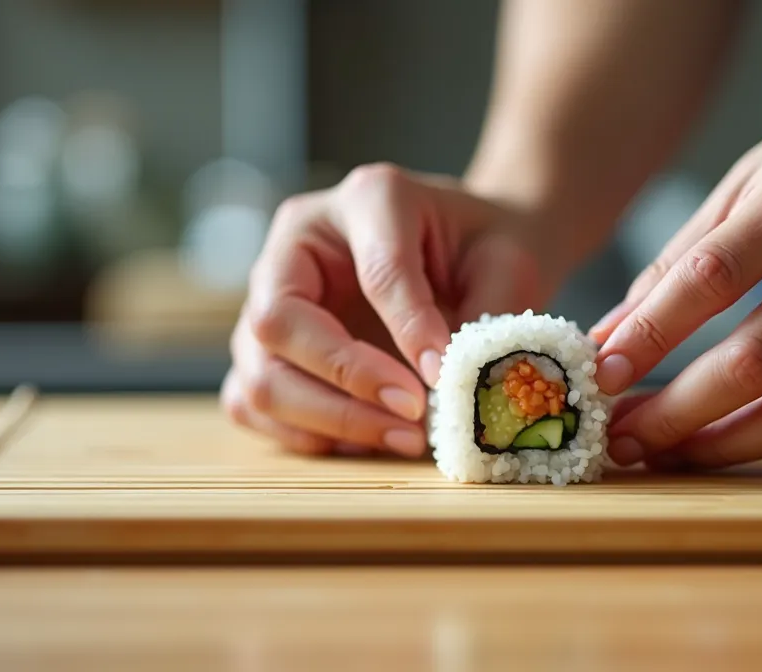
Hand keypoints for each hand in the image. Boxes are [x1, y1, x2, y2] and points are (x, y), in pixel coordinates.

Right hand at [221, 163, 553, 457]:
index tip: (442, 375)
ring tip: (404, 438)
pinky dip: (306, 434)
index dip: (406, 327)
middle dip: (347, 380)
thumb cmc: (487, 251)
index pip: (374, 268)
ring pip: (258, 374)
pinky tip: (368, 439)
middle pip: (277, 320)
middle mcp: (300, 244)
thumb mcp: (507, 265)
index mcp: (368, 199)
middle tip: (415, 414)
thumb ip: (481, 317)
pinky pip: (254, 405)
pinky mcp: (268, 350)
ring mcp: (271, 298)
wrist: (473, 252)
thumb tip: (445, 384)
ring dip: (329, 420)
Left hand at [591, 70, 761, 469]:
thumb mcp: (750, 176)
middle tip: (623, 439)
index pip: (711, 279)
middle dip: (676, 413)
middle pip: (757, 361)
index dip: (650, 334)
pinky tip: (731, 437)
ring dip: (724, 445)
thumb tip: (612, 334)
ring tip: (667, 455)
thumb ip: (680, 256)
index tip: (601, 375)